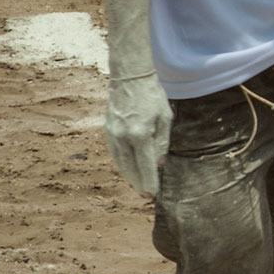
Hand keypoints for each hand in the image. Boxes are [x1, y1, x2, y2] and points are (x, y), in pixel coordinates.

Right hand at [106, 71, 171, 196]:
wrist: (129, 77)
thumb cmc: (152, 96)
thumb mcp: (165, 118)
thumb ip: (162, 142)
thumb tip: (159, 163)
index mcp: (140, 134)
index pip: (145, 165)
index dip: (149, 181)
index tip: (153, 194)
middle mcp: (124, 137)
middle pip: (130, 168)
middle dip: (138, 184)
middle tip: (146, 196)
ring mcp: (113, 134)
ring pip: (120, 163)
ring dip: (129, 176)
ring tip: (138, 186)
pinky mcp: (108, 130)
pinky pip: (115, 154)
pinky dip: (122, 164)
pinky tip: (128, 170)